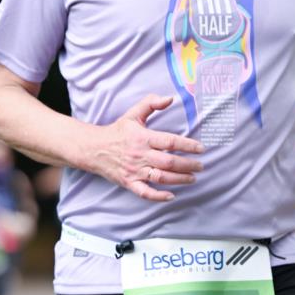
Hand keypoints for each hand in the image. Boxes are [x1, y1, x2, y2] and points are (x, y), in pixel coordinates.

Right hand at [84, 94, 204, 201]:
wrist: (94, 148)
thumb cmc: (118, 132)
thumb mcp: (134, 114)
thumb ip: (151, 103)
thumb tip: (170, 98)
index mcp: (143, 137)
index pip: (171, 142)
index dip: (188, 146)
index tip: (201, 148)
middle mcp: (140, 155)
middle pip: (169, 162)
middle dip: (188, 165)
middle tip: (201, 166)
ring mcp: (134, 170)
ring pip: (161, 178)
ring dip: (180, 179)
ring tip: (192, 178)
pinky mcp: (129, 182)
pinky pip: (145, 193)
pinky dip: (158, 196)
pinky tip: (171, 196)